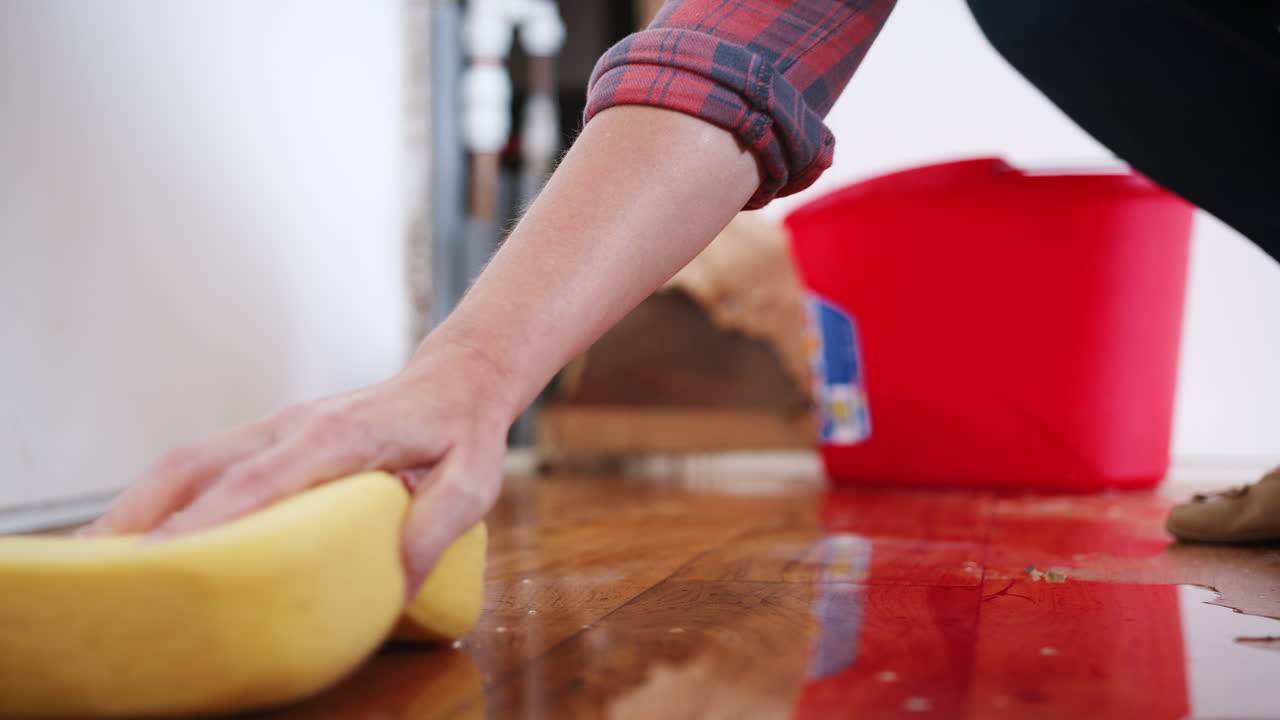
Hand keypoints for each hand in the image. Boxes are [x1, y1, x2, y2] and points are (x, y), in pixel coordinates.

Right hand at [80, 342, 512, 594]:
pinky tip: (144, 535)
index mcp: (342, 435)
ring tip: (102, 561)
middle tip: (109, 572)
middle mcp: (295, 424)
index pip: (263, 479)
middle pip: (201, 465)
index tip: (165, 559)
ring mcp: (275, 426)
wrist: (458, 378)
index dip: (210, 519)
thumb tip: (394, 578)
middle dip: (145, 516)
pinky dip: (162, 497)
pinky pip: (202, 464)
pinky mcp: (269, 437)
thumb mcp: (474, 480)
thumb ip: (437, 525)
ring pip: (189, 461)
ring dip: (139, 507)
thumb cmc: (464, 432)